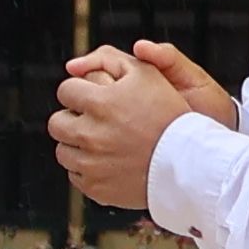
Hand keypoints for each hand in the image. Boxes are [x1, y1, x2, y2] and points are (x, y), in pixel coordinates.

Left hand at [50, 41, 233, 208]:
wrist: (191, 162)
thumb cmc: (172, 115)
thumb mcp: (147, 75)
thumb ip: (108, 61)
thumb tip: (72, 67)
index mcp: (101, 103)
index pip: (66, 91)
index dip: (80, 92)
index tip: (94, 98)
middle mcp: (91, 134)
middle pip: (57, 123)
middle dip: (72, 118)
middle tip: (94, 121)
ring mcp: (91, 164)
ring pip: (63, 151)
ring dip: (77, 144)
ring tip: (103, 142)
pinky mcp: (95, 187)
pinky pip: (76, 175)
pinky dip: (88, 169)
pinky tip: (110, 161)